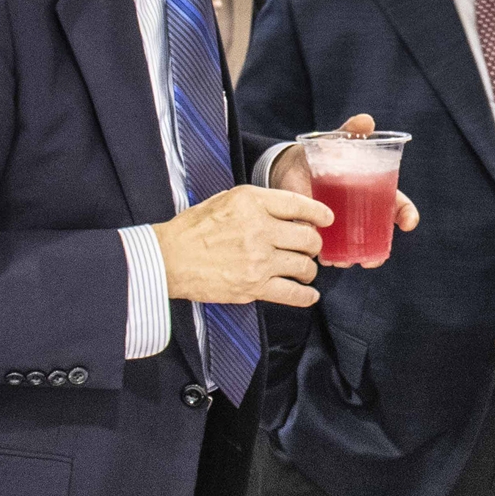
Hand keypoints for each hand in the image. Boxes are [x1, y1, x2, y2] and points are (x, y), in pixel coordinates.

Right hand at [154, 185, 328, 307]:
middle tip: (308, 248)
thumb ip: (258, 203)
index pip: (299, 205)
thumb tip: (288, 211)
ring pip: (305, 266)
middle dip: (313, 244)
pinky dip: (305, 296)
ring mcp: (259, 260)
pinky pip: (293, 294)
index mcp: (252, 202)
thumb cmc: (192, 229)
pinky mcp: (254, 287)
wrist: (168, 259)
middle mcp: (259, 229)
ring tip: (303, 270)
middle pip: (308, 238)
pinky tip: (308, 294)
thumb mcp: (225, 199)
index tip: (326, 219)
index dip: (319, 213)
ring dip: (308, 270)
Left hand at [266, 113, 419, 267]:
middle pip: (380, 233)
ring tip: (345, 260)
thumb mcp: (336, 141)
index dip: (407, 215)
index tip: (408, 223)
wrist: (289, 165)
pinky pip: (332, 248)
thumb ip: (350, 130)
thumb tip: (366, 120)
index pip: (398, 205)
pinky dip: (331, 255)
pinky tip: (327, 259)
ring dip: (354, 256)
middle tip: (375, 259)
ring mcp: (344, 222)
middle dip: (381, 249)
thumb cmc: (321, 152)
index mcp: (374, 188)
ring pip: (357, 246)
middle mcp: (363, 210)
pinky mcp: (323, 229)